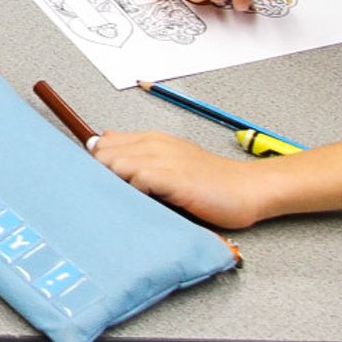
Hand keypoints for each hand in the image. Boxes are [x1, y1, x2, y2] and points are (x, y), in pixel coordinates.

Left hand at [92, 130, 273, 229]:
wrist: (246, 188)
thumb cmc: (210, 180)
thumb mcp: (171, 157)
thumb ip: (139, 151)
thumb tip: (105, 141)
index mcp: (151, 139)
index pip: (104, 143)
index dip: (95, 164)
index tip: (95, 182)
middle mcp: (154, 145)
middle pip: (103, 154)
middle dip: (100, 175)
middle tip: (110, 196)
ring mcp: (163, 160)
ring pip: (115, 164)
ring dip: (115, 185)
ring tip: (126, 202)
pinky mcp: (173, 179)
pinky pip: (138, 179)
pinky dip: (134, 192)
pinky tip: (144, 202)